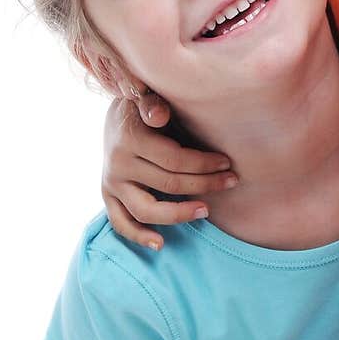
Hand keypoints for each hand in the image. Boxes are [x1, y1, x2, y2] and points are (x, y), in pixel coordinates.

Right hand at [102, 96, 235, 248]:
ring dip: (178, 214)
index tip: (227, 163)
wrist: (116, 116)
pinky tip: (161, 243)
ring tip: (205, 211)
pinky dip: (138, 236)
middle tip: (230, 182)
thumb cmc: (144, 105)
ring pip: (146, 210)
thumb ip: (153, 102)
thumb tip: (159, 115)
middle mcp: (118, 163)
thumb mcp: (147, 96)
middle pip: (168, 184)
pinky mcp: (108, 195)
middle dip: (204, 184)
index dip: (203, 164)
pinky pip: (120, 222)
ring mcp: (112, 183)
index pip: (174, 160)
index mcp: (131, 138)